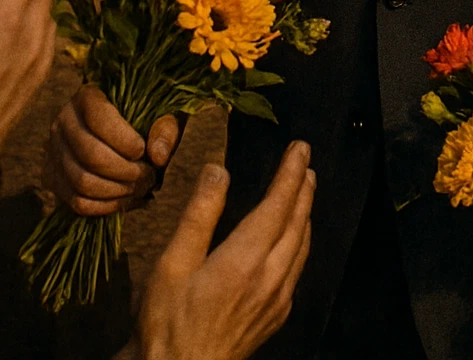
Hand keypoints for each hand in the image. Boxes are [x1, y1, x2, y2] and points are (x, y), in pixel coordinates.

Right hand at [44, 84, 180, 215]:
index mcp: (87, 96)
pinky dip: (104, 207)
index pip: (99, 119)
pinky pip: (76, 202)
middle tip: (148, 177)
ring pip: (82, 182)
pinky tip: (125, 200)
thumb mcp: (161, 113)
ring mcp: (54, 152)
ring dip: (116, 192)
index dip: (124, 140)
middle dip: (125, 172)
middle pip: (90, 155)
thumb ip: (165, 129)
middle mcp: (63, 122)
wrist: (120, 131)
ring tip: (139, 188)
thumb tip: (158, 157)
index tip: (142, 150)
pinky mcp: (54, 178)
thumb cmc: (145, 118)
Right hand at [135, 140, 314, 359]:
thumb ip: (199, 216)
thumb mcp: (172, 265)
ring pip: (301, 247)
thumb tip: (219, 170)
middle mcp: (268, 280)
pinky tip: (294, 240)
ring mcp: (275, 302)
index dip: (290, 174)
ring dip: (305, 214)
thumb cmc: (167, 324)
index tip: (299, 149)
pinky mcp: (274, 319)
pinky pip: (297, 271)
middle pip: (297, 223)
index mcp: (244, 262)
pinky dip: (300, 243)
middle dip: (303, 188)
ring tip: (305, 190)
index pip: (277, 206)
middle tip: (306, 162)